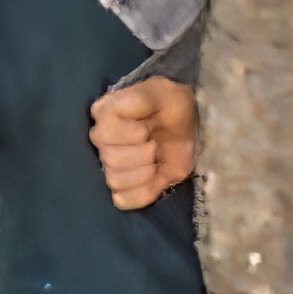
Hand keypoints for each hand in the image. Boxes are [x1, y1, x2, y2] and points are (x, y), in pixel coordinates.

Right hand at [90, 79, 195, 210]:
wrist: (189, 124)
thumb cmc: (172, 104)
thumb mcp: (161, 93)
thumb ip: (139, 100)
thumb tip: (115, 113)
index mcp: (104, 115)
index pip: (105, 135)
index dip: (132, 134)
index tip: (148, 125)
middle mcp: (103, 141)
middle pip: (111, 160)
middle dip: (143, 153)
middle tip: (156, 143)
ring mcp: (113, 165)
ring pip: (115, 181)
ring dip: (144, 173)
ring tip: (156, 158)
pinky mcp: (127, 187)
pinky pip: (124, 200)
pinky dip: (144, 192)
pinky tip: (157, 178)